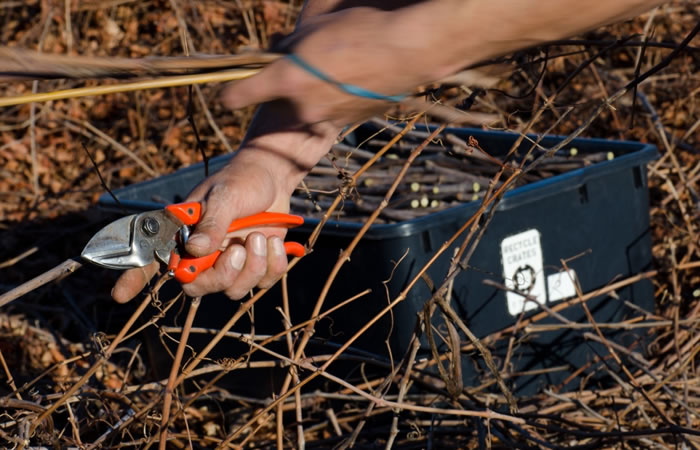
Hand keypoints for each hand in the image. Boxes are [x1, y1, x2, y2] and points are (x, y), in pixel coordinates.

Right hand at [111, 111, 338, 302]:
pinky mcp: (254, 269)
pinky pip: (261, 284)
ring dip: (253, 265)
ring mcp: (228, 265)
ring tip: (260, 237)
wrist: (274, 180)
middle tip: (238, 248)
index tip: (119, 295)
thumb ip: (212, 222)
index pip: (153, 260)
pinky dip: (273, 264)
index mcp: (184, 234)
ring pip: (233, 290)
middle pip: (198, 288)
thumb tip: (195, 250)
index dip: (134, 279)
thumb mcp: (226, 195)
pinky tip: (275, 243)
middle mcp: (202, 255)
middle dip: (222, 274)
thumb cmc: (241, 181)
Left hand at [221, 6, 456, 127]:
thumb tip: (277, 53)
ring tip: (335, 68)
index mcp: (286, 81)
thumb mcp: (315, 29)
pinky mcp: (349, 122)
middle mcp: (302, 108)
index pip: (240, 95)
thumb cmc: (360, 31)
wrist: (408, 51)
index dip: (230, 93)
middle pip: (279, 101)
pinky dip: (334, 98)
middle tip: (301, 62)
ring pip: (306, 107)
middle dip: (284, 84)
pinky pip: (331, 110)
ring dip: (311, 92)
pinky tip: (352, 78)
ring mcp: (326, 119)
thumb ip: (288, 45)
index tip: (225, 94)